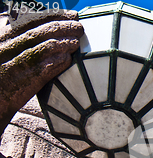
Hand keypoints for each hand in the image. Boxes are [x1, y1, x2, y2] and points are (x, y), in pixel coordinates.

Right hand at [0, 9, 82, 132]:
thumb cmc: (7, 77)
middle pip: (37, 33)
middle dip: (61, 27)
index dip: (53, 16)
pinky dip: (56, 62)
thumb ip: (28, 43)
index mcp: (3, 38)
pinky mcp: (20, 81)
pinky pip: (41, 69)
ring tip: (76, 41)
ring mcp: (11, 64)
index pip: (30, 21)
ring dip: (62, 43)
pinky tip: (68, 59)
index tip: (72, 15)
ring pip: (40, 48)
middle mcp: (4, 48)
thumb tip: (57, 32)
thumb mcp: (10, 54)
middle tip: (79, 27)